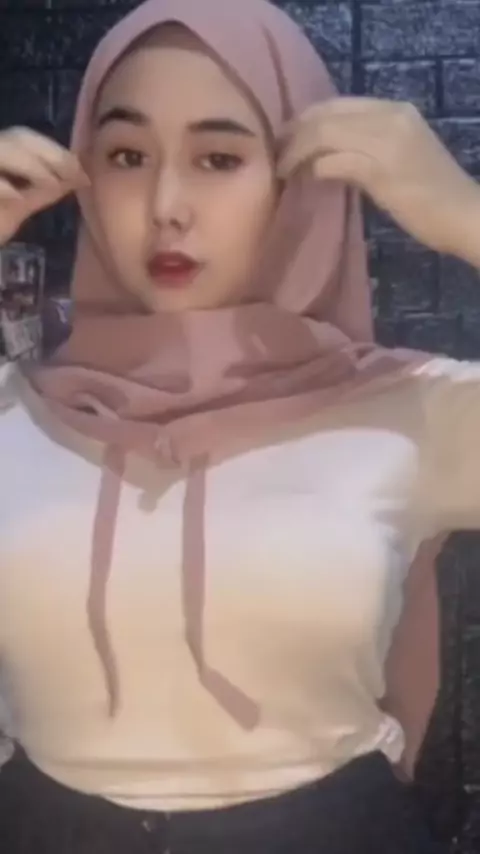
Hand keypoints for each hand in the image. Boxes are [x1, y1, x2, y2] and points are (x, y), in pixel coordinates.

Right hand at [0, 127, 88, 244]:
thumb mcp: (17, 208)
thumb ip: (41, 191)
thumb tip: (76, 178)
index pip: (26, 138)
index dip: (55, 150)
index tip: (80, 169)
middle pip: (18, 137)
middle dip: (49, 154)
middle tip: (72, 174)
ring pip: (3, 148)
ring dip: (30, 165)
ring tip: (50, 184)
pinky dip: (2, 186)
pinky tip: (17, 198)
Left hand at [278, 97, 479, 259]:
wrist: (463, 215)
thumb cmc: (431, 196)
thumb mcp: (399, 159)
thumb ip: (367, 148)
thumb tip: (324, 156)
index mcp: (396, 110)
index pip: (337, 104)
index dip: (305, 118)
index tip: (284, 137)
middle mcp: (390, 117)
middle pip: (326, 115)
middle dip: (293, 133)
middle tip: (273, 153)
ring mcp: (386, 142)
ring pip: (325, 135)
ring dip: (297, 152)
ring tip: (281, 169)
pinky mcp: (381, 171)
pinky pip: (335, 162)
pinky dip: (313, 169)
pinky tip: (302, 180)